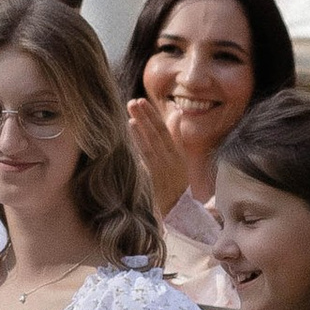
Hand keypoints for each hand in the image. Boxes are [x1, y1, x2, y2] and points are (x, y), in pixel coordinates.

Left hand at [124, 93, 188, 215]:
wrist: (178, 209)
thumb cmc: (176, 180)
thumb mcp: (179, 158)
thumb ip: (176, 135)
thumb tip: (176, 113)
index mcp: (178, 154)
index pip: (165, 130)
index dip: (153, 115)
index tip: (142, 101)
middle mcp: (171, 161)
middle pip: (157, 136)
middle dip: (145, 118)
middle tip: (132, 102)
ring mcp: (163, 172)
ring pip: (151, 149)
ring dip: (140, 133)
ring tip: (131, 119)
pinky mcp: (154, 182)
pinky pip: (145, 164)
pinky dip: (138, 152)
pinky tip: (129, 144)